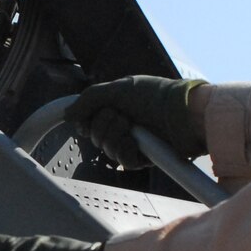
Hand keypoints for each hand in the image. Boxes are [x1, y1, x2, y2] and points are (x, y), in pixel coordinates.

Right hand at [67, 76, 205, 168]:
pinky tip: (137, 142)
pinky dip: (127, 149)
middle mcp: (123, 125)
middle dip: (105, 125)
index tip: (98, 111)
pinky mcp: (143, 159)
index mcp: (116, 107)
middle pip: (94, 135)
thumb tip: (67, 114)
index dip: (88, 119)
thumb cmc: (156, 96)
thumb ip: (89, 99)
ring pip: (107, 149)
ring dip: (117, 136)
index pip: (88, 120)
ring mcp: (133, 143)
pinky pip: (123, 161)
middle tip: (122, 116)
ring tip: (132, 127)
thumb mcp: (118, 89)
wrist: (183, 113)